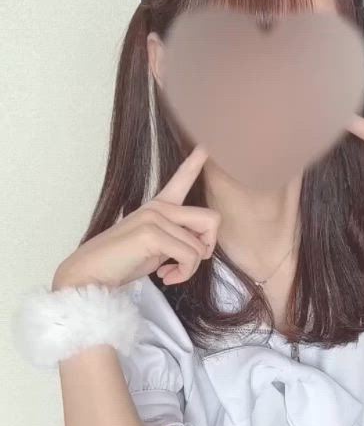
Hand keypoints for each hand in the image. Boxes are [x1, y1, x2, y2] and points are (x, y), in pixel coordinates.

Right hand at [52, 146, 220, 290]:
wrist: (92, 273)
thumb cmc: (122, 262)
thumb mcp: (156, 248)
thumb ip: (177, 239)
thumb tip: (202, 246)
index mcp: (158, 207)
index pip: (180, 181)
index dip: (193, 164)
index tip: (203, 148)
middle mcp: (158, 207)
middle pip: (211, 219)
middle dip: (208, 247)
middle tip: (188, 263)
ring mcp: (154, 217)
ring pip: (199, 246)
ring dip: (189, 269)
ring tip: (170, 274)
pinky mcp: (151, 234)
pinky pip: (188, 256)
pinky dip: (183, 274)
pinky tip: (166, 277)